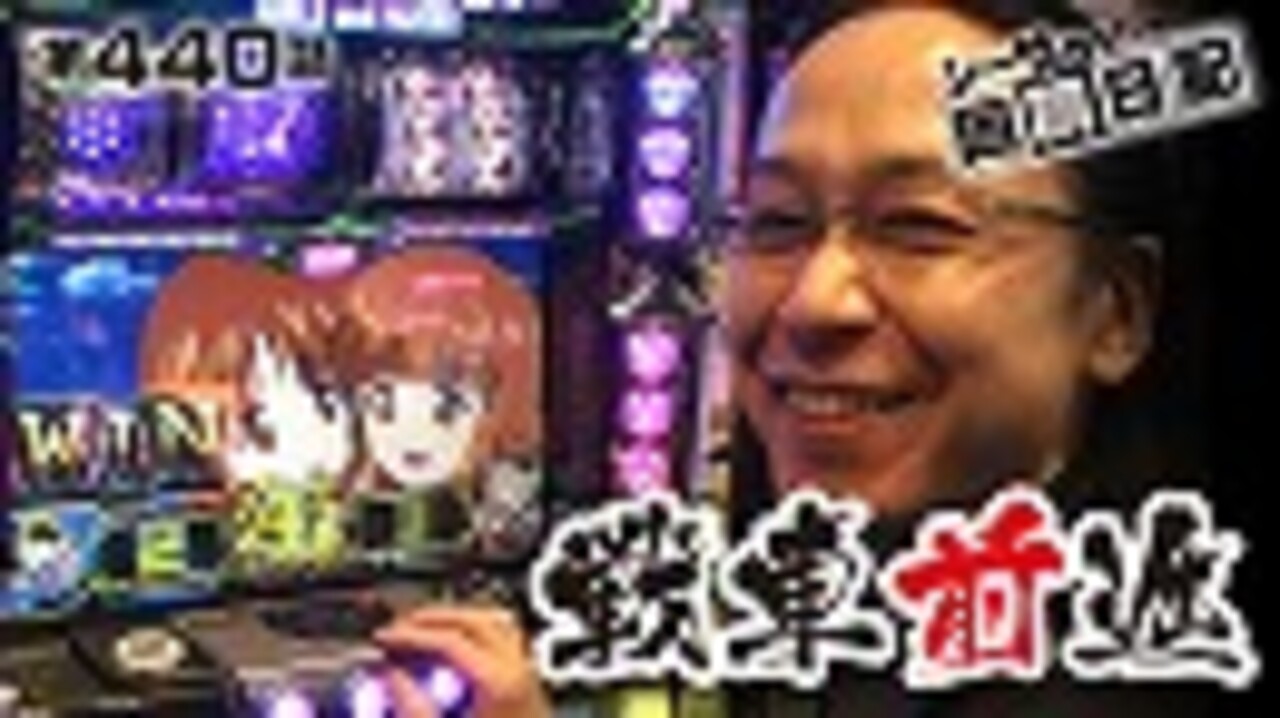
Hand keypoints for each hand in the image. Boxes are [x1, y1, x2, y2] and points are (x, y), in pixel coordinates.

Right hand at [375, 605, 553, 717]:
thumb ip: (414, 707)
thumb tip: (393, 677)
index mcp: (499, 683)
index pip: (451, 640)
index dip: (411, 635)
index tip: (385, 639)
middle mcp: (520, 673)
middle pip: (478, 620)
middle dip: (434, 618)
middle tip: (400, 628)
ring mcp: (529, 678)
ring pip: (497, 623)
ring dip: (459, 620)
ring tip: (426, 631)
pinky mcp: (529, 688)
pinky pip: (506, 642)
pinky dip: (478, 635)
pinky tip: (456, 652)